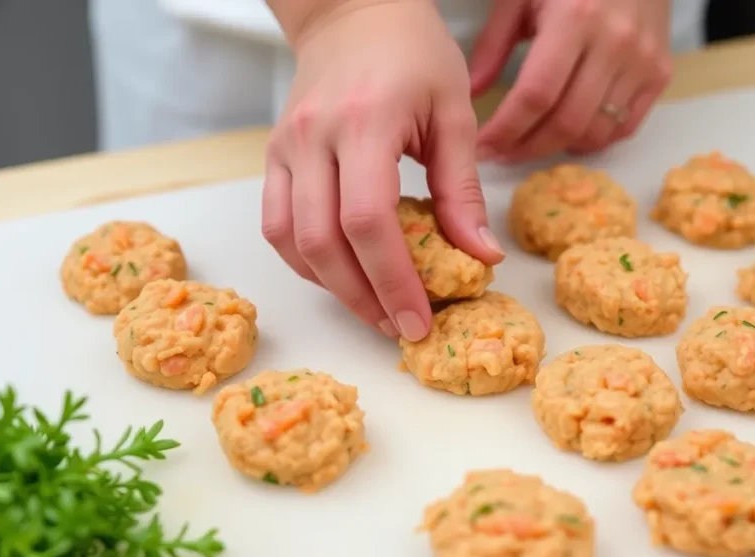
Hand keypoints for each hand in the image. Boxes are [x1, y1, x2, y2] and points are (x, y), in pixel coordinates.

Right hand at [261, 0, 503, 341]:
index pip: (369, 220)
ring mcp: (285, 147)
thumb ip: (463, 190)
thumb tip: (482, 258)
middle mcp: (313, 137)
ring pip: (291, 240)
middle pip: (323, 241)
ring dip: (332, 286)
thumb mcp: (454, 113)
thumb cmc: (413, 54)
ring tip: (375, 309)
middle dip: (363, 297)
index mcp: (365, 122)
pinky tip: (342, 276)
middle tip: (401, 327)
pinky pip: (276, 224)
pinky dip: (306, 261)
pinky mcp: (273, 156)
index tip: (419, 320)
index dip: (392, 280)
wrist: (353, 13)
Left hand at [469, 0, 672, 161]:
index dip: (505, 130)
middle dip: (527, 148)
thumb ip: (495, 43)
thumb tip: (471, 93)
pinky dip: (595, 140)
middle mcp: (615, 43)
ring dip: (558, 148)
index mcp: (575, 18)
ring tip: (531, 144)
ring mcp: (643, 61)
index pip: (535, 95)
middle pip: (567, 122)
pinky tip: (569, 136)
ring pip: (596, 131)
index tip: (482, 147)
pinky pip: (625, 127)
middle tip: (503, 153)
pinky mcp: (660, 73)